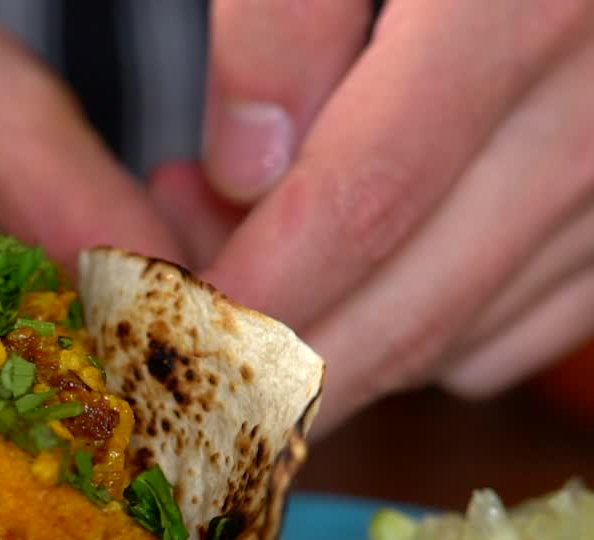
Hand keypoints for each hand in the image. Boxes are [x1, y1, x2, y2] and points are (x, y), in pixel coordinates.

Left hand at [150, 0, 593, 433]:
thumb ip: (283, 19)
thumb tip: (245, 169)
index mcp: (527, 8)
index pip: (360, 203)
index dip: (249, 286)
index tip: (164, 316)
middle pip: (416, 303)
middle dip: (276, 353)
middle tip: (185, 311)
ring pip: (465, 334)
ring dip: (343, 336)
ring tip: (253, 255)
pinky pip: (524, 327)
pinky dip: (425, 329)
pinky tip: (356, 267)